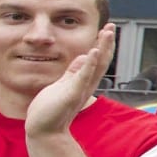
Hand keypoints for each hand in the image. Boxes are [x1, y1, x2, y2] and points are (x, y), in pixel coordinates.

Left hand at [24, 23, 114, 138]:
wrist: (44, 130)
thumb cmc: (50, 110)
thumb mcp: (62, 85)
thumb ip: (72, 72)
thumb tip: (81, 57)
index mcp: (83, 82)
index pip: (97, 60)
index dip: (102, 45)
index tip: (106, 30)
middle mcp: (86, 85)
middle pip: (102, 61)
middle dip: (107, 43)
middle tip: (112, 26)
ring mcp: (80, 89)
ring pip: (96, 66)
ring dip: (103, 48)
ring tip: (108, 32)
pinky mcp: (72, 94)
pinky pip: (83, 77)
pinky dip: (89, 64)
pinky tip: (93, 51)